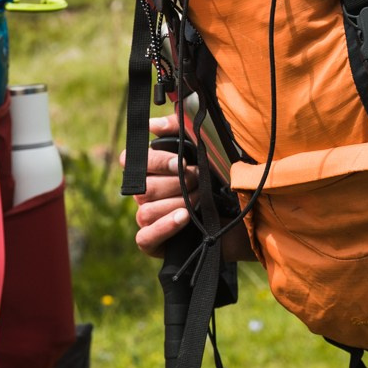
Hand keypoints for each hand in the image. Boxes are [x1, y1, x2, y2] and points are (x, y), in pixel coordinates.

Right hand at [123, 113, 249, 261]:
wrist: (235, 215)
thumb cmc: (213, 177)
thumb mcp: (200, 146)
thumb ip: (178, 128)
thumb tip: (152, 125)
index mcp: (147, 171)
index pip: (132, 161)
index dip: (156, 162)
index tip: (180, 163)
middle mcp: (142, 195)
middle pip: (145, 188)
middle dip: (177, 185)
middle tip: (200, 181)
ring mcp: (145, 219)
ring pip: (147, 211)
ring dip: (178, 204)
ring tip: (200, 200)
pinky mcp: (151, 242)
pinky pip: (145, 237)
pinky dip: (165, 226)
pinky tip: (183, 217)